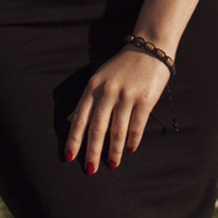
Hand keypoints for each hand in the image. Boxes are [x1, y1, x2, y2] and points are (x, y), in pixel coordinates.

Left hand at [63, 47, 170, 173]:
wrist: (148, 48)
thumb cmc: (121, 66)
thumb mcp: (99, 79)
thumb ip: (86, 100)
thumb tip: (70, 120)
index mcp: (93, 87)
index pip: (80, 118)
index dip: (74, 139)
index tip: (69, 156)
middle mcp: (107, 92)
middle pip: (97, 127)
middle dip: (92, 151)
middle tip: (89, 169)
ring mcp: (126, 95)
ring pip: (117, 130)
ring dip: (113, 150)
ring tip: (111, 164)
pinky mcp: (145, 99)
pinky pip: (137, 124)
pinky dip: (132, 139)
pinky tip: (129, 149)